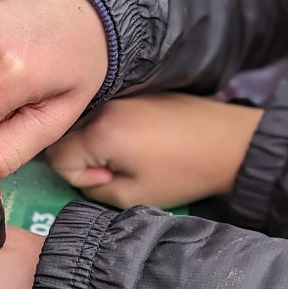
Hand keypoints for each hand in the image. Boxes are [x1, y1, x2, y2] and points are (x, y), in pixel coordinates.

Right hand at [46, 93, 262, 207]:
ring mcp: (121, 96)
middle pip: (67, 135)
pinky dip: (114, 130)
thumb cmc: (184, 173)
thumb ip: (94, 189)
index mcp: (100, 132)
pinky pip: (108, 113)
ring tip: (135, 156)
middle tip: (120, 171)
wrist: (232, 143)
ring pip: (86, 123)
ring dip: (99, 144)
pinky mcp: (137, 92)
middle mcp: (104, 107)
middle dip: (84, 158)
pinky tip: (143, 142)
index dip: (77, 175)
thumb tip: (85, 174)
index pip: (55, 156)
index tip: (108, 179)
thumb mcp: (133, 197)